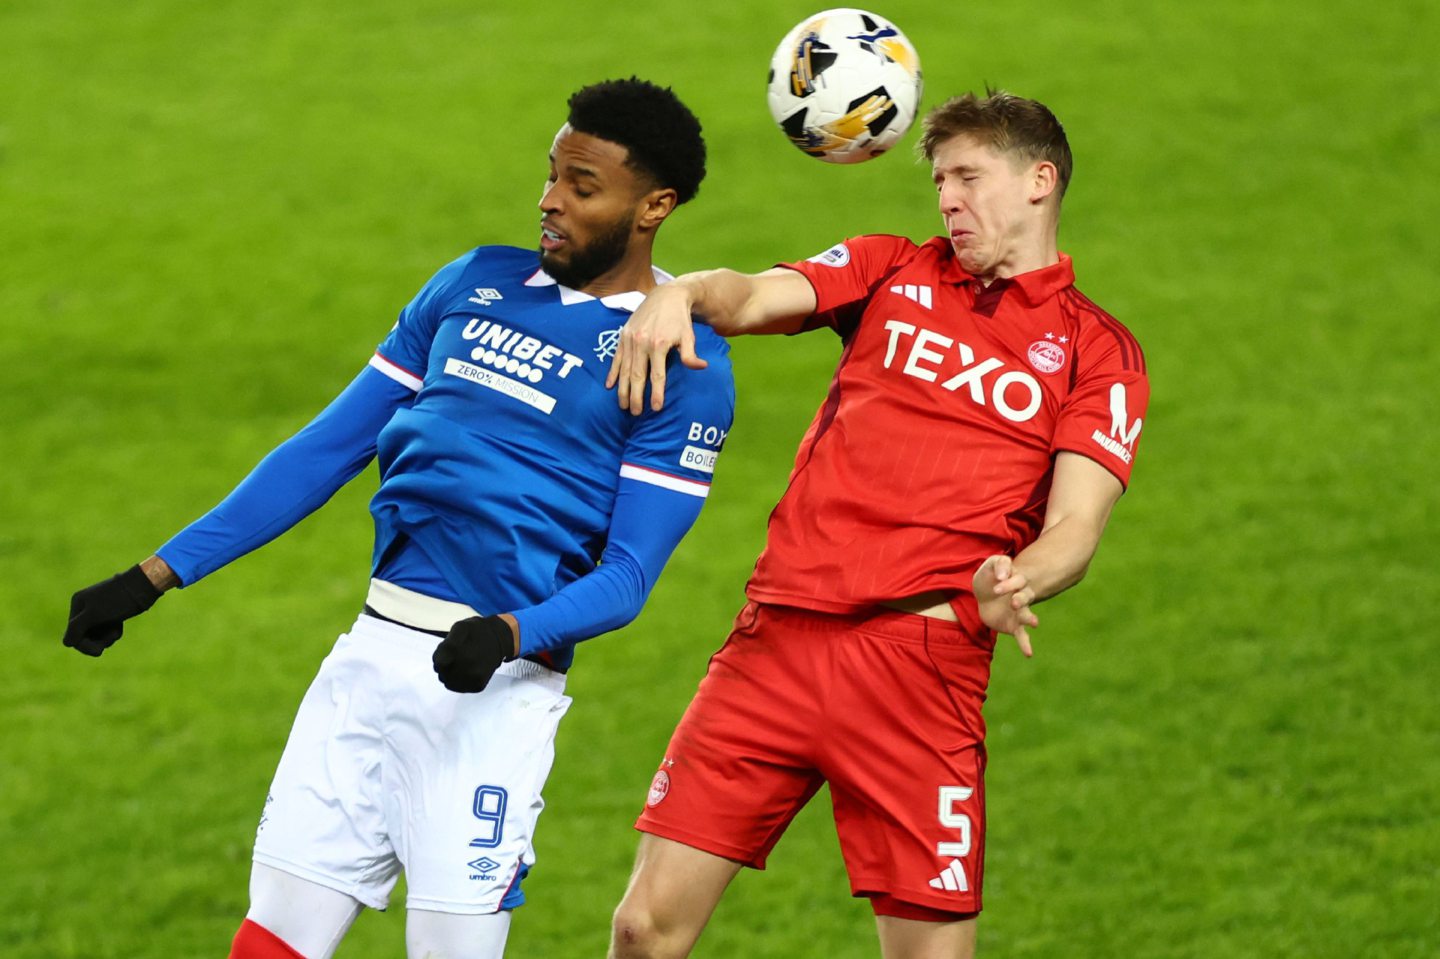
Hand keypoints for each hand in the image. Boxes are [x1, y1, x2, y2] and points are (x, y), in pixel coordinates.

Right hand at [63, 565, 163, 656]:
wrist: (143, 585)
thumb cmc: (118, 600)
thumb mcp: (94, 614)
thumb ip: (76, 628)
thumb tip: (66, 643)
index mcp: (78, 604)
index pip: (72, 634)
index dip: (84, 646)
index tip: (99, 650)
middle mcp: (85, 607)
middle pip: (84, 635)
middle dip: (97, 641)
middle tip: (112, 638)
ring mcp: (99, 610)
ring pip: (96, 634)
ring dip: (106, 637)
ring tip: (116, 630)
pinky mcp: (111, 613)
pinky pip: (106, 630)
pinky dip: (112, 632)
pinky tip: (119, 626)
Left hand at [432, 615, 517, 692]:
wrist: (499, 640)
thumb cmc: (477, 632)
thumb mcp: (460, 627)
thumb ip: (447, 644)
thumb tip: (439, 662)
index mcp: (458, 650)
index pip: (438, 663)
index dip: (438, 658)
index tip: (446, 652)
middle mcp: (466, 665)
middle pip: (442, 674)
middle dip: (444, 667)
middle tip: (454, 657)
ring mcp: (473, 677)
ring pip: (449, 683)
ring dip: (450, 675)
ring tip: (461, 664)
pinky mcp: (478, 685)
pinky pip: (459, 688)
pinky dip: (459, 682)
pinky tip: (466, 671)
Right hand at [605, 284, 707, 414]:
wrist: (666, 296)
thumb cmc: (679, 319)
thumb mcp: (689, 335)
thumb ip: (691, 354)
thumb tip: (701, 368)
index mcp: (658, 344)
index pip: (657, 375)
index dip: (657, 393)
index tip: (657, 409)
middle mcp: (641, 343)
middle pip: (637, 376)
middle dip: (636, 397)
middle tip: (636, 413)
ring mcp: (630, 339)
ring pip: (625, 370)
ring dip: (623, 389)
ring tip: (624, 406)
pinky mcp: (623, 335)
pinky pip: (616, 358)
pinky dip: (613, 373)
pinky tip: (610, 387)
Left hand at [972, 555, 1039, 656]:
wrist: (984, 594)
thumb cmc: (990, 577)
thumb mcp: (990, 565)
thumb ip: (999, 564)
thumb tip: (1003, 575)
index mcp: (1017, 580)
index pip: (1017, 580)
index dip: (1008, 584)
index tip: (996, 588)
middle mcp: (1022, 596)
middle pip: (1025, 597)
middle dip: (1021, 600)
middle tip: (1014, 603)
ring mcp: (1019, 612)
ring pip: (1026, 615)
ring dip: (1028, 618)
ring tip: (1033, 623)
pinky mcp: (1014, 625)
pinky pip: (1021, 635)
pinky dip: (1025, 644)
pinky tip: (1029, 653)